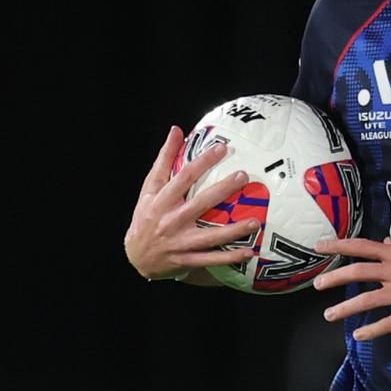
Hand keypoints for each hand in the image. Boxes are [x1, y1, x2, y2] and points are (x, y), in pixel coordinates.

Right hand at [124, 126, 258, 279]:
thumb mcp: (149, 189)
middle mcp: (170, 221)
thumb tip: (176, 130)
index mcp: (161, 201)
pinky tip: (248, 252)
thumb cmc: (146, 216)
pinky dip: (229, 257)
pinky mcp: (186, 260)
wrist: (135, 256)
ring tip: (255, 221)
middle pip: (200, 203)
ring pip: (209, 236)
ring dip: (233, 230)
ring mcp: (180, 243)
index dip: (202, 162)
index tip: (222, 148)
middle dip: (222, 190)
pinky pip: (210, 259)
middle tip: (243, 176)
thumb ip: (164, 160)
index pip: (184, 177)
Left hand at [313, 238, 390, 340]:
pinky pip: (388, 322)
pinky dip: (371, 329)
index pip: (363, 246)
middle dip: (335, 278)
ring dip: (345, 308)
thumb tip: (387, 242)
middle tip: (317, 285)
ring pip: (368, 299)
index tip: (319, 246)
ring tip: (329, 315)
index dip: (339, 245)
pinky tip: (359, 335)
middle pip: (359, 271)